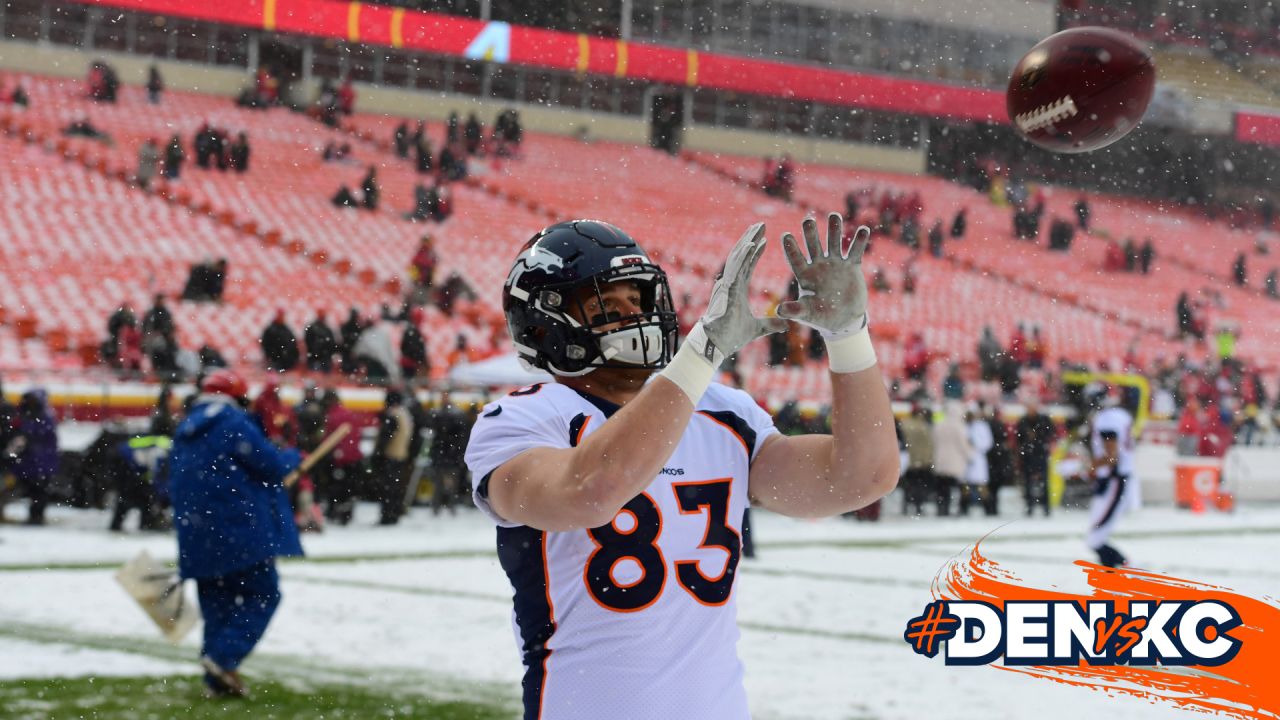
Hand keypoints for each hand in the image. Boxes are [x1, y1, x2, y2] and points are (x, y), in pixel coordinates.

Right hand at [686, 223, 787, 366]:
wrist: (717, 344)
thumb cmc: (731, 336)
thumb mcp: (757, 328)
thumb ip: (770, 324)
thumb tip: (786, 325)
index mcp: (737, 289)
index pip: (747, 265)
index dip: (755, 252)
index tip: (764, 240)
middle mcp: (731, 282)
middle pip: (742, 255)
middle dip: (751, 239)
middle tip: (761, 225)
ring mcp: (728, 283)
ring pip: (738, 256)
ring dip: (749, 240)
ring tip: (759, 227)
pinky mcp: (727, 288)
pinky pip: (737, 267)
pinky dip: (744, 254)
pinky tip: (753, 243)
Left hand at [778, 213, 869, 337]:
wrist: (843, 320)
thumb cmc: (821, 317)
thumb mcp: (807, 314)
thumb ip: (795, 310)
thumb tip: (778, 311)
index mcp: (805, 275)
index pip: (796, 259)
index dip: (791, 249)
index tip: (785, 235)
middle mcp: (818, 266)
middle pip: (813, 246)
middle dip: (811, 233)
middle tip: (807, 220)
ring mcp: (835, 264)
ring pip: (834, 243)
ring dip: (834, 230)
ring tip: (834, 216)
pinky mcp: (851, 266)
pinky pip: (855, 251)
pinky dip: (859, 241)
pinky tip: (863, 230)